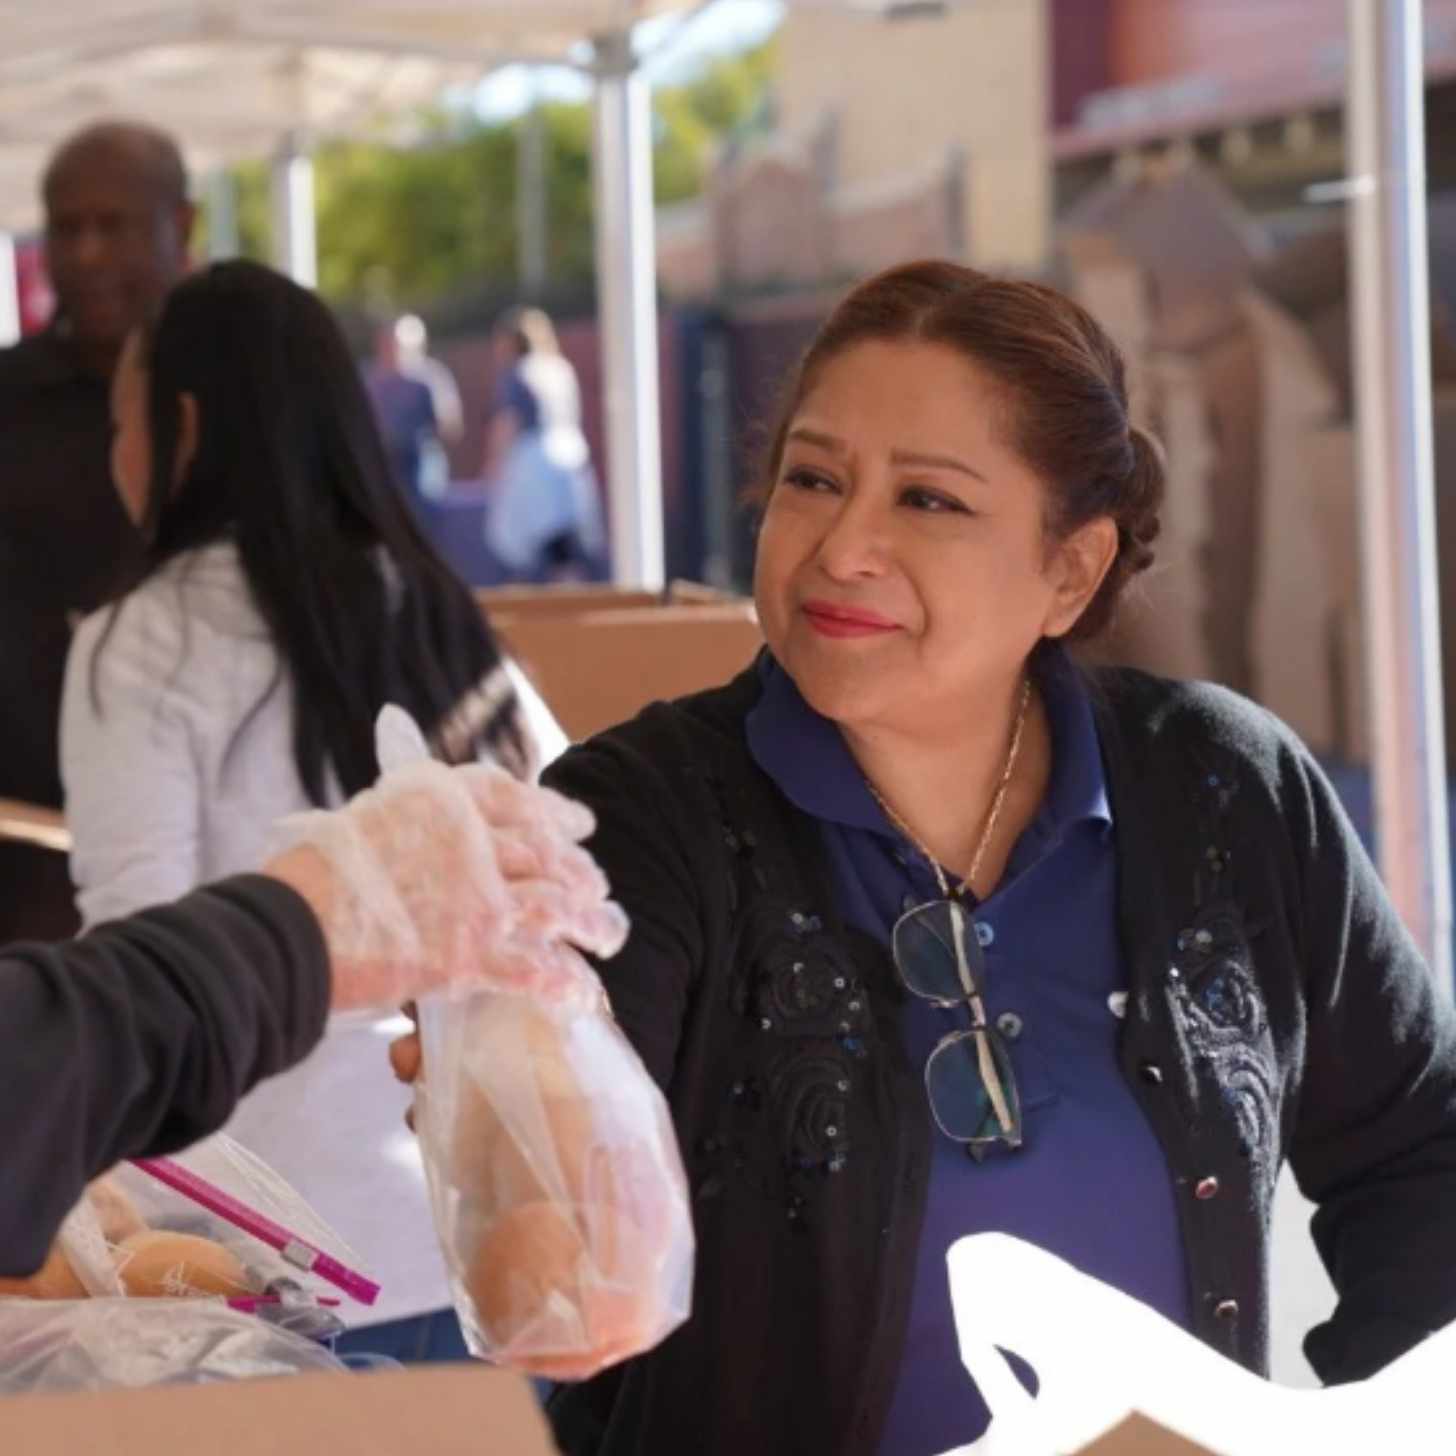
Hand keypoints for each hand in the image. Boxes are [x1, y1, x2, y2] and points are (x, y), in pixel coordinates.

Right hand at [264, 756, 625, 1013]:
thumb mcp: (366, 821)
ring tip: (609, 935)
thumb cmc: (310, 878)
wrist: (284, 929)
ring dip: (590, 921)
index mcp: (441, 799)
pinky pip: (535, 967)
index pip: (516, 798)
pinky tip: (579, 991)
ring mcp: (476, 896)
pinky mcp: (470, 953)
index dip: (557, 813)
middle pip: (546, 851)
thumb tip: (433, 829)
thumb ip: (411, 822)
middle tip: (598, 888)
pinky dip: (563, 981)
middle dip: (579, 872)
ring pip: (557, 903)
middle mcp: (470, 839)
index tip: (581, 824)